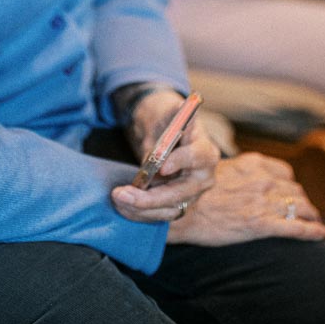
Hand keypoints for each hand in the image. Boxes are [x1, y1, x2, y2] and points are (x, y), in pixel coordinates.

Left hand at [111, 89, 218, 225]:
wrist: (167, 136)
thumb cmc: (169, 123)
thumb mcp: (170, 113)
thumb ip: (174, 115)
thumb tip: (179, 109)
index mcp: (206, 152)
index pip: (198, 158)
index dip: (180, 162)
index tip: (161, 166)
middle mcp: (203, 178)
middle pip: (180, 194)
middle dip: (150, 198)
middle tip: (123, 194)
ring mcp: (191, 195)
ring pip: (168, 210)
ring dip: (140, 209)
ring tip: (118, 199)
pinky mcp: (177, 205)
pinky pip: (159, 215)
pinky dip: (139, 213)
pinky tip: (122, 205)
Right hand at [166, 152, 324, 244]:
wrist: (182, 209)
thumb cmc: (195, 190)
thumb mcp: (220, 170)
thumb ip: (239, 172)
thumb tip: (244, 178)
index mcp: (253, 164)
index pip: (285, 173)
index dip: (290, 185)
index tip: (290, 193)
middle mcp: (263, 180)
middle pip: (295, 191)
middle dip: (302, 202)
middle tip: (304, 211)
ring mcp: (264, 202)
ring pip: (300, 207)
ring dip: (310, 215)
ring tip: (314, 221)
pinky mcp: (263, 224)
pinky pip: (296, 227)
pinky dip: (312, 231)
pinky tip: (321, 234)